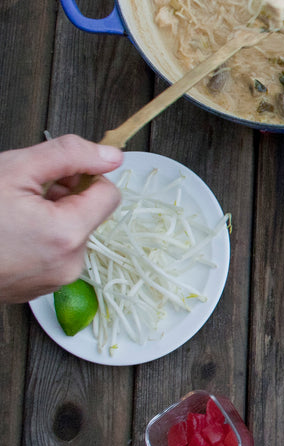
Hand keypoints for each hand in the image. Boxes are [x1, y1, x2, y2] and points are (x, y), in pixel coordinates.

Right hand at [0, 135, 122, 303]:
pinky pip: (53, 254)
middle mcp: (68, 265)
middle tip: (23, 189)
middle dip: (63, 195)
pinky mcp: (37, 290)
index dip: (86, 174)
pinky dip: (39, 238)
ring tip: (9, 212)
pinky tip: (7, 231)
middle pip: (89, 214)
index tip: (59, 170)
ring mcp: (53, 282)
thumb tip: (111, 155)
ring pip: (71, 234)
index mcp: (67, 235)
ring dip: (50, 216)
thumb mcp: (14, 170)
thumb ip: (69, 155)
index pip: (109, 194)